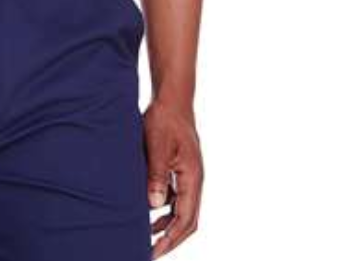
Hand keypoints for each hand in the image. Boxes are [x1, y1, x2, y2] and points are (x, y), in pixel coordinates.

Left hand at [143, 99, 203, 254]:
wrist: (172, 97)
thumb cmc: (164, 119)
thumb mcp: (158, 146)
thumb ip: (157, 175)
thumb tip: (154, 205)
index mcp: (192, 177)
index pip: (185, 218)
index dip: (170, 238)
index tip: (154, 251)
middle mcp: (195, 179)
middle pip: (188, 219)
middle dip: (171, 238)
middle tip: (151, 251)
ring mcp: (190, 174)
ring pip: (183, 209)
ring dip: (168, 224)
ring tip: (148, 235)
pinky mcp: (182, 168)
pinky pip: (178, 196)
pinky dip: (166, 208)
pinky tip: (151, 209)